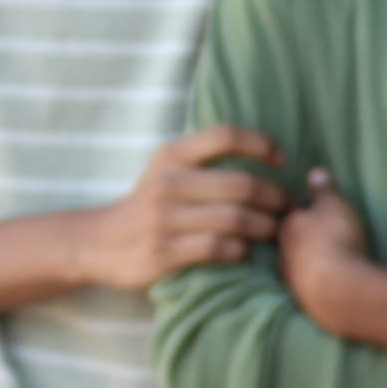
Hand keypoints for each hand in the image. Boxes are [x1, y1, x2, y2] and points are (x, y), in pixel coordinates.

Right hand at [84, 125, 289, 291]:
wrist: (98, 243)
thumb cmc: (148, 206)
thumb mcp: (167, 170)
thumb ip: (205, 159)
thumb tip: (265, 152)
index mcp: (173, 155)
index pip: (226, 135)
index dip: (262, 144)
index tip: (282, 160)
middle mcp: (169, 182)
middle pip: (242, 184)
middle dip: (276, 197)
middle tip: (289, 208)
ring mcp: (165, 218)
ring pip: (235, 218)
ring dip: (264, 227)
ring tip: (274, 231)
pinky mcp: (163, 252)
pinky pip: (218, 247)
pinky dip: (240, 249)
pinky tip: (244, 250)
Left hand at [277, 161, 376, 335]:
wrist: (339, 289)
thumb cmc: (336, 238)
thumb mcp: (335, 205)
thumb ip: (324, 190)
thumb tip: (315, 173)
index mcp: (288, 224)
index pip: (291, 212)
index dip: (303, 208)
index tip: (313, 206)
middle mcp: (283, 251)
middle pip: (291, 239)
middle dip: (303, 235)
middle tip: (323, 231)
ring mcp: (291, 277)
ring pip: (297, 262)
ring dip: (309, 258)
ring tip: (329, 256)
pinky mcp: (303, 298)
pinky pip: (309, 282)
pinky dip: (317, 277)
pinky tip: (330, 277)